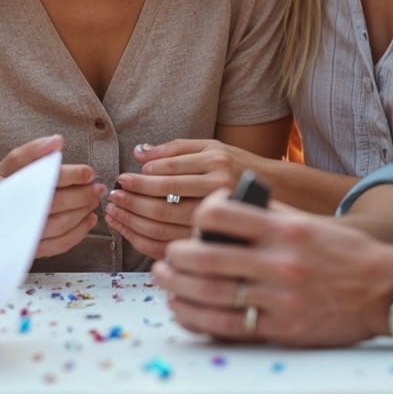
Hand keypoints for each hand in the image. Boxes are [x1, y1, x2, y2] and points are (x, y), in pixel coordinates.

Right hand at [0, 135, 100, 259]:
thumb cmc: (4, 186)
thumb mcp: (11, 165)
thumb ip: (33, 152)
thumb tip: (57, 141)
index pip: (40, 179)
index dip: (69, 175)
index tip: (88, 172)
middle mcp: (6, 213)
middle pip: (52, 204)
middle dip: (81, 195)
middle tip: (98, 187)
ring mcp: (18, 235)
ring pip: (58, 225)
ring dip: (82, 211)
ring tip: (94, 199)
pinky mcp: (30, 251)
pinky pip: (59, 245)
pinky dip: (78, 232)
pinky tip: (89, 219)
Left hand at [104, 139, 253, 258]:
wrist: (279, 193)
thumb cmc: (238, 167)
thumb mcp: (212, 147)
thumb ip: (175, 149)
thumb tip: (139, 154)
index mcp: (215, 165)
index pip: (168, 174)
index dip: (140, 179)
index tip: (121, 180)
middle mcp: (217, 192)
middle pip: (164, 203)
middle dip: (132, 202)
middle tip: (113, 198)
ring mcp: (217, 222)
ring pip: (165, 227)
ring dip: (133, 222)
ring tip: (115, 214)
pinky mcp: (214, 242)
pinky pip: (173, 246)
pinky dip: (145, 241)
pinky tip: (131, 232)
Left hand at [154, 190, 392, 347]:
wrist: (385, 290)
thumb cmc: (346, 253)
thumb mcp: (309, 222)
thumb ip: (269, 216)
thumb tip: (222, 212)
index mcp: (284, 229)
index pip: (221, 213)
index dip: (198, 216)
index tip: (194, 223)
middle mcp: (279, 262)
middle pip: (206, 257)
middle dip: (176, 258)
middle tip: (167, 258)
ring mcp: (279, 298)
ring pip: (210, 293)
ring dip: (178, 288)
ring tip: (166, 281)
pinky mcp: (282, 328)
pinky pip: (228, 325)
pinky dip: (198, 318)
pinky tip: (184, 309)